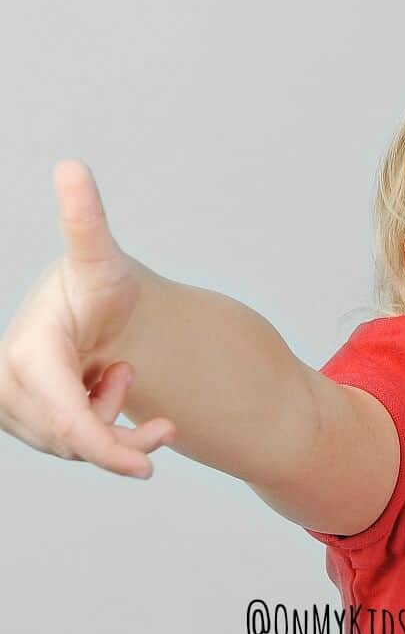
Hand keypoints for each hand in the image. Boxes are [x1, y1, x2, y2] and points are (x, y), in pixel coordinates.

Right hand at [0, 159, 175, 478]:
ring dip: (112, 431)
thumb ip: (85, 222)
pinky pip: (68, 446)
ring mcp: (17, 403)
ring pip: (69, 446)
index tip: (148, 469)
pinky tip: (110, 397)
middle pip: (66, 437)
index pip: (61, 407)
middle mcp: (10, 379)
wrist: (104, 308)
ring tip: (122, 378)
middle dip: (117, 439)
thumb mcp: (101, 258)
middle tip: (160, 426)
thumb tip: (72, 164)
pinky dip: (100, 435)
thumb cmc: (106, 284)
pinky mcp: (29, 418)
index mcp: (27, 347)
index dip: (101, 440)